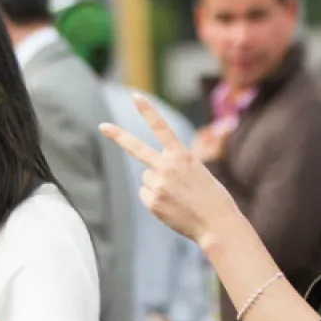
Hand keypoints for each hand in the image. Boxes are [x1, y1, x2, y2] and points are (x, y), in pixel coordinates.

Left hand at [102, 94, 245, 248]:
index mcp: (182, 155)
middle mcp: (167, 166)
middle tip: (102, 126)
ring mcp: (158, 184)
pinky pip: (145, 194)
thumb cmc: (211, 197)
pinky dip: (155, 199)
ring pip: (147, 178)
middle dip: (118, 136)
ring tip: (178, 195)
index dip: (148, 111)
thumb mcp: (197, 172)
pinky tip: (172, 205)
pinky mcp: (152, 201)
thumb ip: (173, 168)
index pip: (161, 127)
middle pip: (137, 148)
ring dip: (157, 184)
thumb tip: (147, 177)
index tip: (136, 96)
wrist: (217, 223)